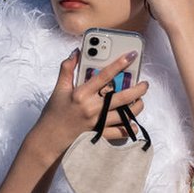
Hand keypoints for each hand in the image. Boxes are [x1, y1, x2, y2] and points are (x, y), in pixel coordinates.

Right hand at [25, 49, 147, 166]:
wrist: (48, 140)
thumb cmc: (54, 114)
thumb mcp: (59, 90)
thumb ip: (67, 69)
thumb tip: (76, 52)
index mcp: (81, 94)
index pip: (104, 76)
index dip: (119, 64)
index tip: (131, 55)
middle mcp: (91, 108)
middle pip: (121, 97)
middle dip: (137, 89)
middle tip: (144, 84)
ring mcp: (97, 123)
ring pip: (124, 115)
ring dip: (136, 107)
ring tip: (140, 101)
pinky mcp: (99, 135)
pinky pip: (119, 133)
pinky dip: (129, 128)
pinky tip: (133, 123)